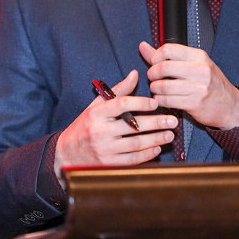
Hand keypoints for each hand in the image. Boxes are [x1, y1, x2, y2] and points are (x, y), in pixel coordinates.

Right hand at [54, 70, 176, 176]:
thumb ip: (118, 90)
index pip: (121, 104)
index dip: (140, 102)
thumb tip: (135, 73)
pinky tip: (157, 148)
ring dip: (156, 139)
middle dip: (156, 123)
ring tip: (170, 134)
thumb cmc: (85, 125)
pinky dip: (147, 155)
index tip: (156, 102)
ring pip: (136, 144)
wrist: (66, 153)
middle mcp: (100, 131)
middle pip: (133, 126)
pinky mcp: (108, 165)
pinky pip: (132, 160)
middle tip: (172, 120)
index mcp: (96, 113)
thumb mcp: (97, 105)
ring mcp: (104, 150)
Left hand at [140, 41, 238, 129]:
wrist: (230, 106)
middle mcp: (200, 69)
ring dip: (155, 89)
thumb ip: (167, 56)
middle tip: (153, 78)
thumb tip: (143, 46)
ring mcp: (198, 87)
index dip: (155, 57)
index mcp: (199, 56)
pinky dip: (160, 100)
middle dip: (152, 74)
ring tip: (157, 89)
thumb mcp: (193, 64)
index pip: (168, 49)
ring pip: (163, 86)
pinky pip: (167, 100)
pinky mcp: (194, 103)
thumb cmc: (211, 84)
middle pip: (162, 67)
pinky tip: (162, 99)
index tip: (154, 63)